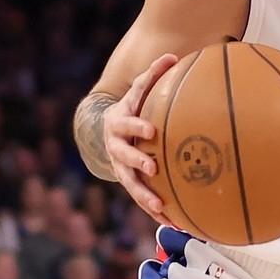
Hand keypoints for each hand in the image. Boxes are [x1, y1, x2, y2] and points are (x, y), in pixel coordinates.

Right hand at [106, 53, 178, 225]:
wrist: (106, 129)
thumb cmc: (133, 107)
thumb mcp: (139, 91)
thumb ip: (153, 75)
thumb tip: (172, 56)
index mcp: (120, 121)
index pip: (128, 121)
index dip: (137, 126)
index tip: (151, 130)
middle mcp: (116, 145)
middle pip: (124, 155)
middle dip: (136, 161)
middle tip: (152, 166)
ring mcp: (120, 165)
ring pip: (129, 182)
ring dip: (144, 195)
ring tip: (160, 206)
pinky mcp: (128, 180)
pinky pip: (140, 197)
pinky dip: (154, 210)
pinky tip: (173, 223)